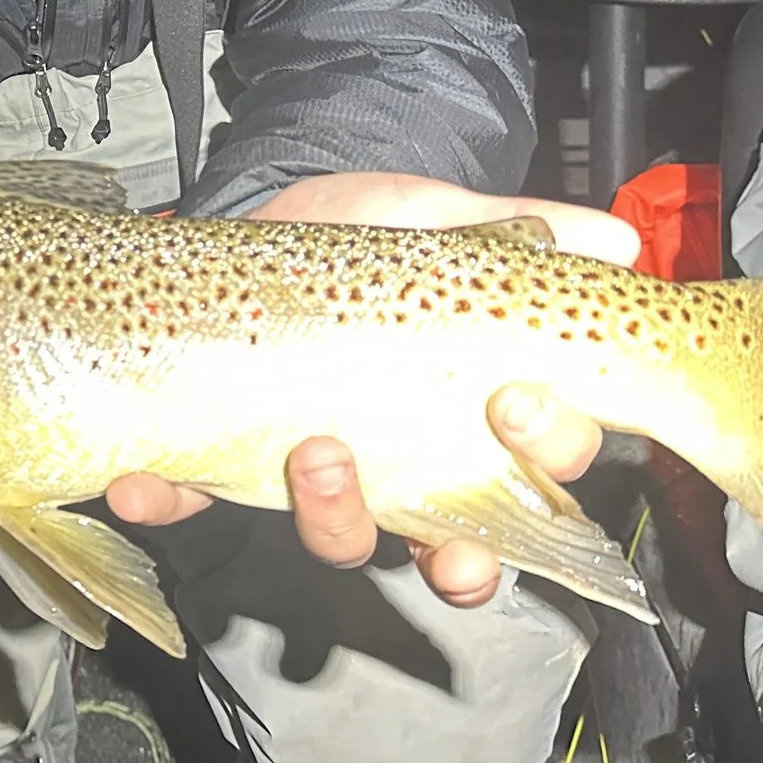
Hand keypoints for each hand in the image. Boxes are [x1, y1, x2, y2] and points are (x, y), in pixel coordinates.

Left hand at [106, 172, 635, 607]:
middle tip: (417, 490)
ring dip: (331, 515)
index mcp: (473, 420)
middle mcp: (403, 465)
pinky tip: (145, 480)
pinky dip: (168, 497)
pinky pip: (193, 500)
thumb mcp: (437, 220)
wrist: (252, 214)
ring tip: (311, 455)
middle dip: (449, 548)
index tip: (517, 406)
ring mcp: (311, 473)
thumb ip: (519, 228)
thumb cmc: (362, 235)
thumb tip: (617, 239)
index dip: (544, 457)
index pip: (544, 470)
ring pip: (341, 537)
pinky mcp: (217, 459)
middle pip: (451, 543)